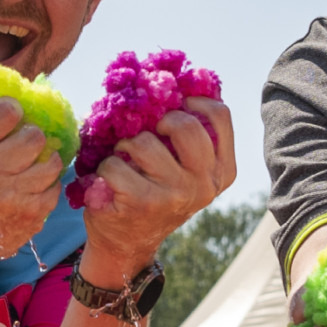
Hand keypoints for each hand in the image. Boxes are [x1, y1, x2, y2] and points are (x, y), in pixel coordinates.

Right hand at [0, 97, 65, 261]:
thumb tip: (25, 85)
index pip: (8, 110)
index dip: (12, 111)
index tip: (8, 119)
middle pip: (34, 137)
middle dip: (31, 137)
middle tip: (21, 144)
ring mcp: (7, 200)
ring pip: (51, 163)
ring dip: (43, 162)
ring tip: (28, 165)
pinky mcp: (27, 218)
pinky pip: (55, 189)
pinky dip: (45, 187)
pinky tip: (28, 188)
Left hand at [80, 97, 238, 275]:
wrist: (127, 243)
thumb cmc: (153, 193)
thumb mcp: (183, 169)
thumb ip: (189, 137)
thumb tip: (172, 83)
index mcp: (221, 171)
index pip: (220, 116)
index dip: (194, 100)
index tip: (177, 103)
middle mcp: (204, 184)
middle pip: (185, 124)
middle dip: (157, 122)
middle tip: (146, 135)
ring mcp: (175, 195)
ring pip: (143, 142)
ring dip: (124, 147)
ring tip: (125, 162)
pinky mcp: (143, 203)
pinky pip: (115, 164)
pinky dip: (105, 168)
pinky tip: (110, 183)